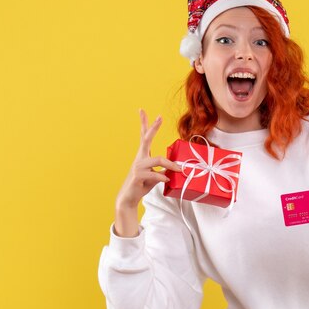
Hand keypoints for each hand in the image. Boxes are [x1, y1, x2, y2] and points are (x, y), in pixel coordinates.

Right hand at [114, 109, 180, 236]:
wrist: (129, 198)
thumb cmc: (142, 184)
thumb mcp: (154, 175)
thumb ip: (163, 169)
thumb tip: (177, 168)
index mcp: (143, 155)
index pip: (143, 136)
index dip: (144, 123)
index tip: (142, 110)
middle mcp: (140, 158)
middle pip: (146, 139)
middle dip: (153, 128)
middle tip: (159, 117)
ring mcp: (138, 167)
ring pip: (158, 160)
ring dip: (171, 165)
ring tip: (180, 170)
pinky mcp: (138, 176)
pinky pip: (155, 174)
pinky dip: (163, 177)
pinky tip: (166, 180)